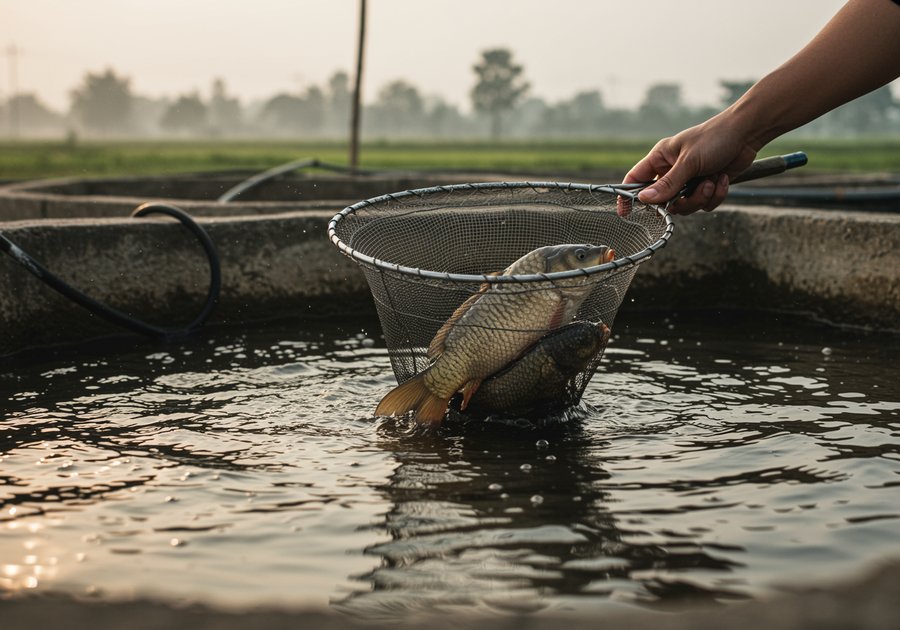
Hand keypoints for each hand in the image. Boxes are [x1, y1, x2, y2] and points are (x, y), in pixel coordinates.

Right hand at [623, 114, 759, 214]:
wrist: (748, 133)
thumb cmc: (715, 138)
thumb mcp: (689, 162)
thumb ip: (667, 184)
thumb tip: (644, 200)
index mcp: (661, 158)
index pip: (636, 179)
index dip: (628, 197)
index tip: (625, 213)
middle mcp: (672, 170)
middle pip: (663, 200)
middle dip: (679, 201)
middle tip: (688, 193)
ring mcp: (690, 180)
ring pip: (684, 205)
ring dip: (700, 197)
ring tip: (711, 181)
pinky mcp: (706, 185)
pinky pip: (703, 204)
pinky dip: (715, 195)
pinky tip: (722, 178)